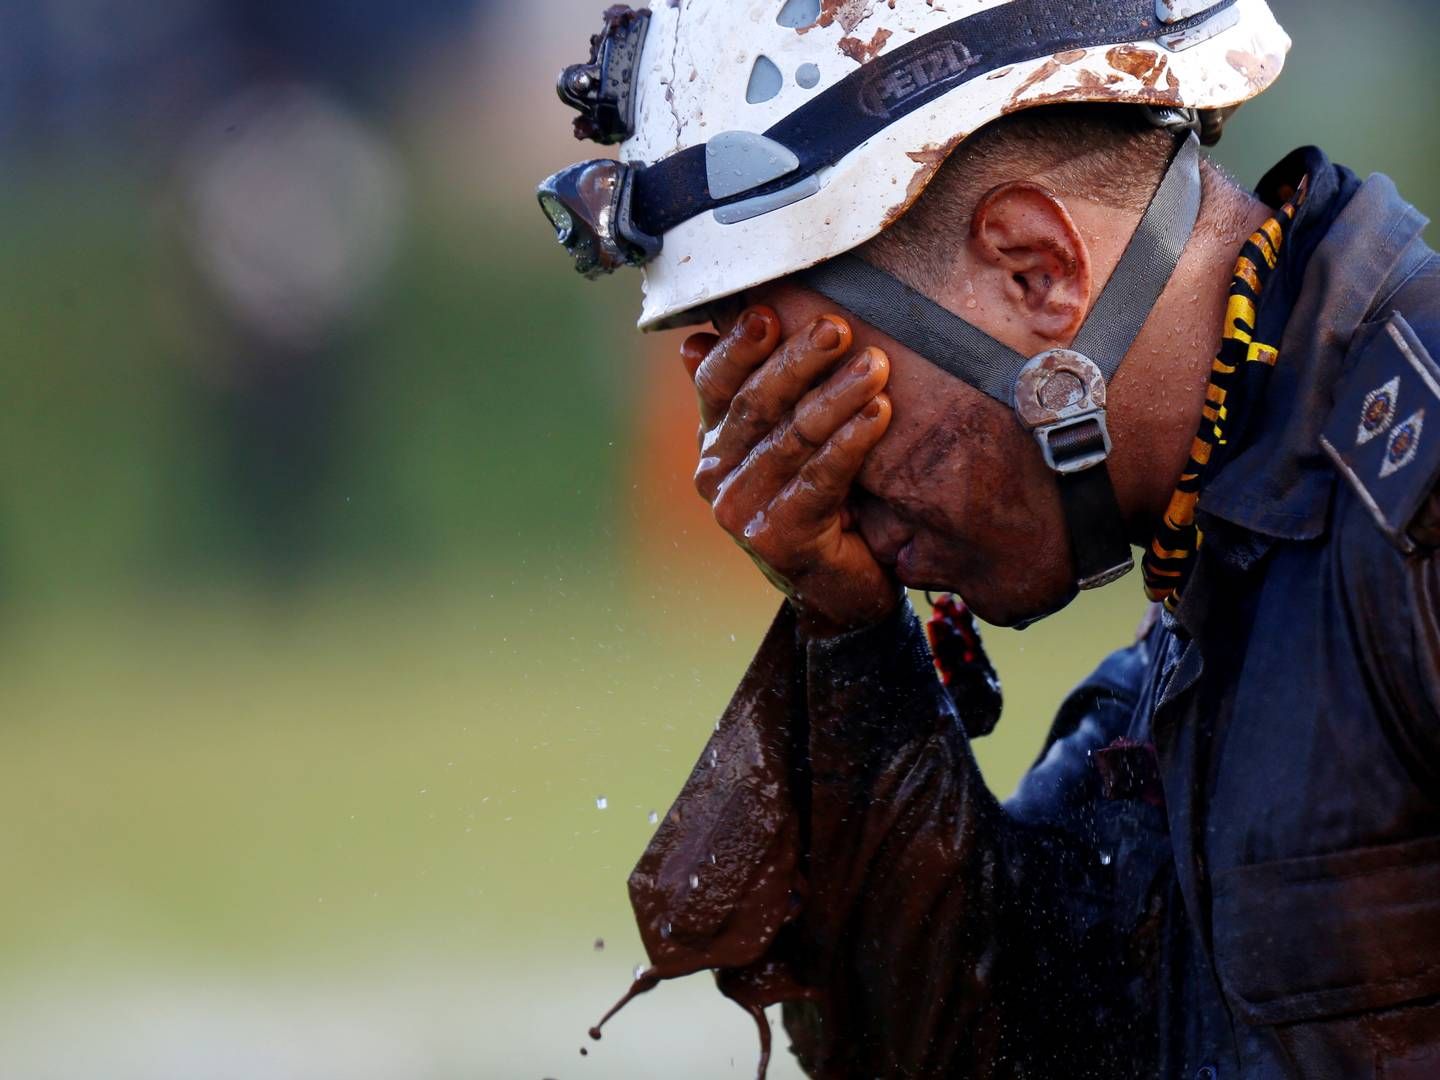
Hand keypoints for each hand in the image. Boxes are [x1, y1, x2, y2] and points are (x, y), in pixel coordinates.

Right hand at [682, 306, 897, 635]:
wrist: (841, 589)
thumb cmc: (820, 502)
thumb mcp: (783, 443)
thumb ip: (753, 396)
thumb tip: (696, 340)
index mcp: (713, 441)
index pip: (715, 382)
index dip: (739, 347)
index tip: (770, 312)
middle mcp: (716, 476)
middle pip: (755, 404)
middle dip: (799, 361)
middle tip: (838, 328)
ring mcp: (741, 510)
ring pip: (791, 438)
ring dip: (836, 396)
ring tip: (875, 365)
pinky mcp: (777, 538)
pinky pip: (820, 478)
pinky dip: (852, 441)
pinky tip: (880, 412)